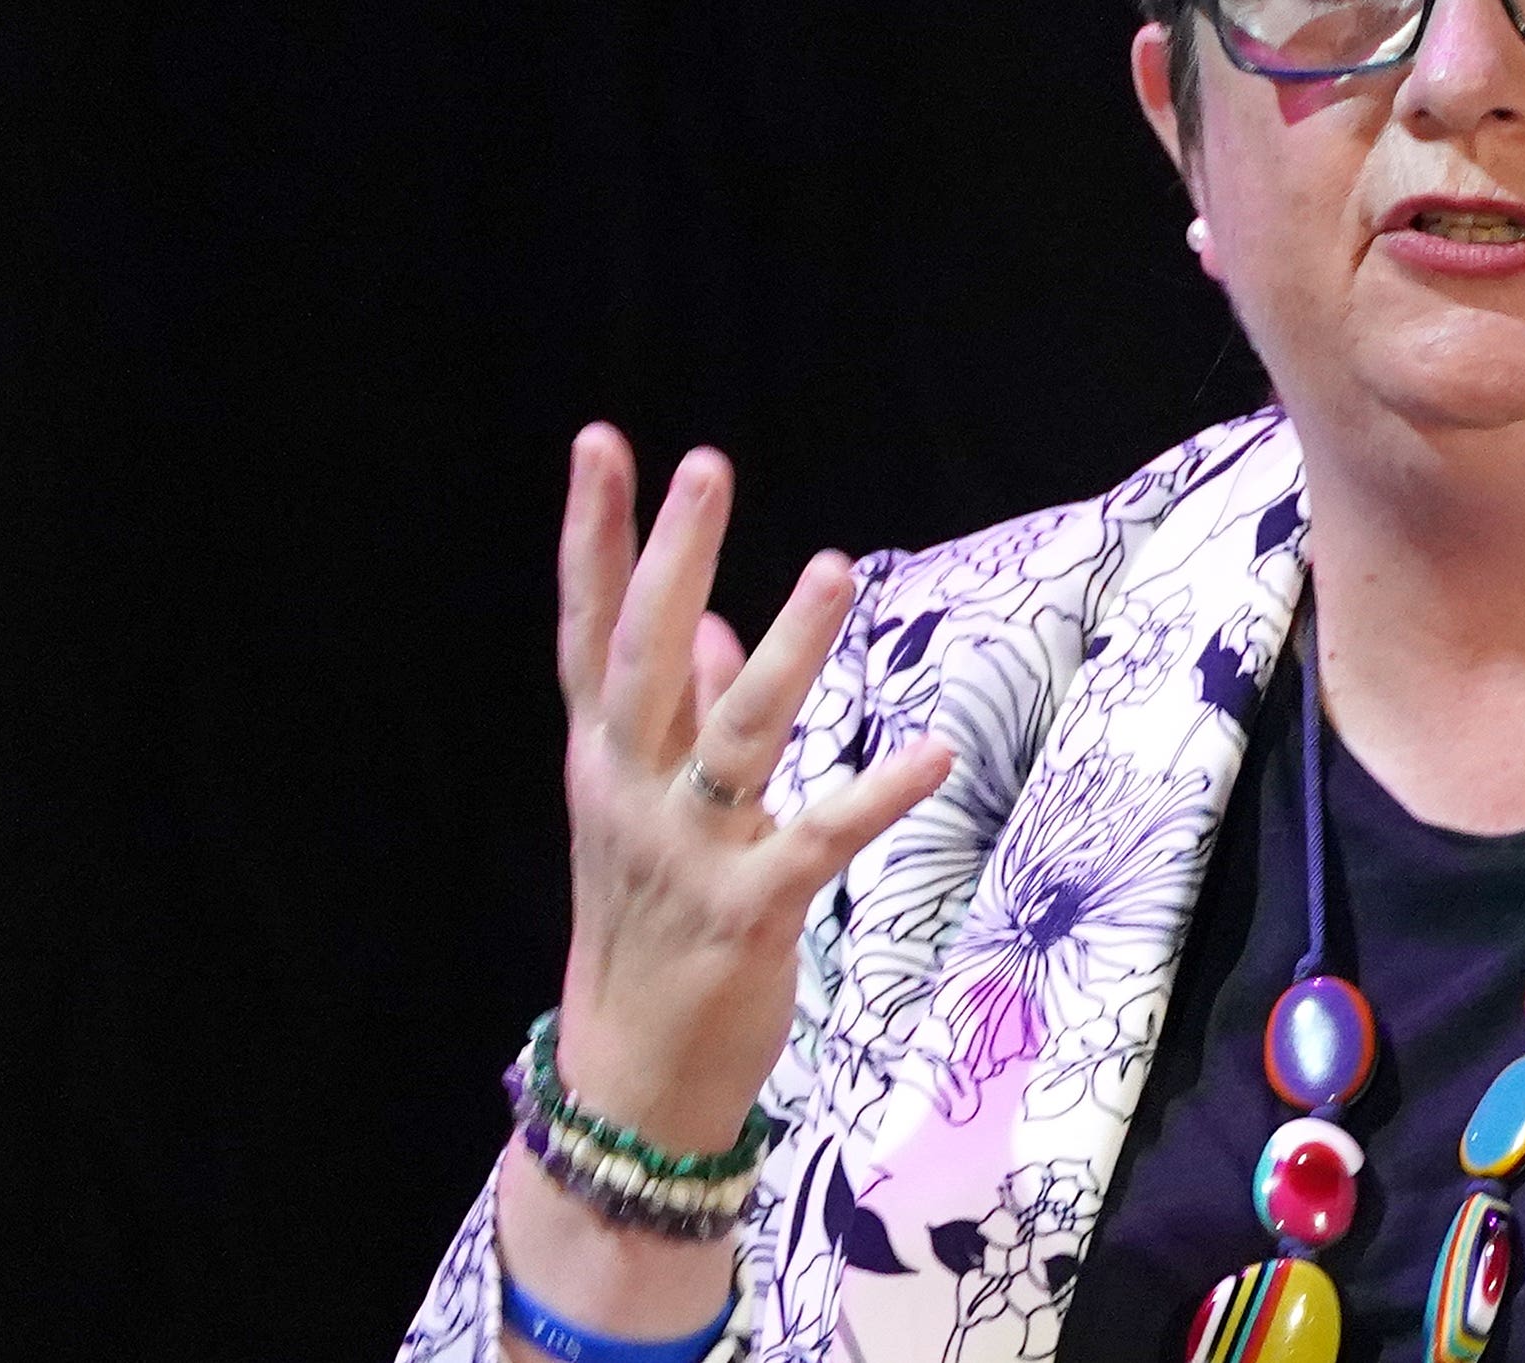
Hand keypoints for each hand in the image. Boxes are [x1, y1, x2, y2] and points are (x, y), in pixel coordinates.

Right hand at [544, 426, 953, 1153]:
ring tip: (833, 565)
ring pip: (737, 730)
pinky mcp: (750, 909)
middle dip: (671, 558)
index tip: (602, 442)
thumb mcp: (642, 813)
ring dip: (789, 647)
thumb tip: (718, 623)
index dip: (594, 536)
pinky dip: (878, 793)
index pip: (591, 628)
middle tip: (703, 463)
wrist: (633, 1082)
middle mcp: (631, 793)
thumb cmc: (648, 931)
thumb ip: (685, 711)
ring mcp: (687, 850)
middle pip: (647, 658)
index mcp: (604, 762)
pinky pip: (820, 837)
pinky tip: (934, 755)